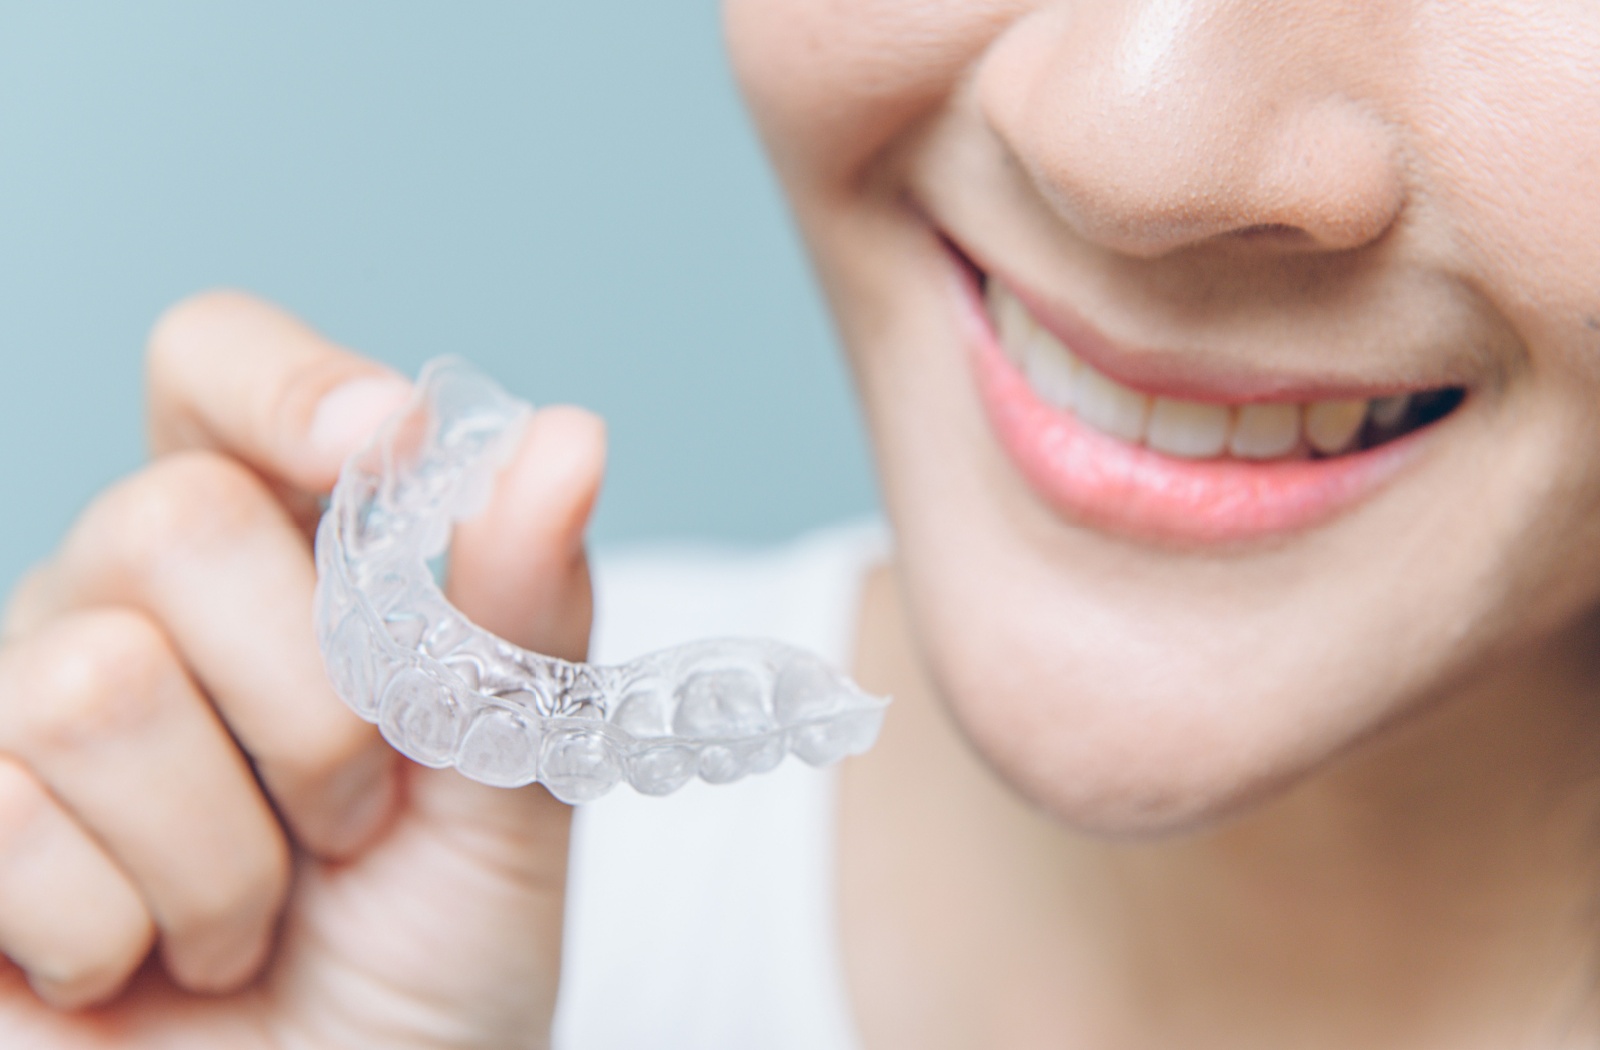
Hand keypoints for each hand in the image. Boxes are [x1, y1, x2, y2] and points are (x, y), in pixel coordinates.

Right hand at [0, 292, 604, 1047]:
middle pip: (168, 517)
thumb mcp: (506, 779)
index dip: (286, 384)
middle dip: (312, 706)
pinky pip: (8, 816)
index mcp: (272, 555)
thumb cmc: (432, 950)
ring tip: (255, 917)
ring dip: (231, 853)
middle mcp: (122, 603)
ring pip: (97, 682)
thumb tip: (564, 437)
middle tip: (353, 820)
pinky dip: (125, 929)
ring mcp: (19, 711)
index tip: (382, 443)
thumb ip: (516, 613)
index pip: (218, 369)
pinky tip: (145, 964)